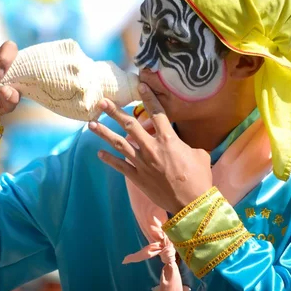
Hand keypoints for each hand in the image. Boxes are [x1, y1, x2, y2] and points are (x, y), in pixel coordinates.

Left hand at [88, 84, 212, 213]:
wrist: (191, 204)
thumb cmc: (199, 178)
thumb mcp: (198, 154)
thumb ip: (185, 145)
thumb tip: (181, 143)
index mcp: (168, 140)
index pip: (157, 113)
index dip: (148, 98)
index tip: (140, 86)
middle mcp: (151, 148)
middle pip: (129, 125)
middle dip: (114, 112)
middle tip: (102, 102)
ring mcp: (141, 162)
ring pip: (118, 143)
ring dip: (104, 132)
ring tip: (91, 124)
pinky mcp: (137, 177)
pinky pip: (119, 165)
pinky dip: (109, 159)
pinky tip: (99, 153)